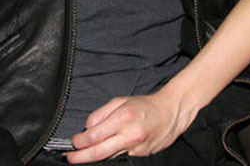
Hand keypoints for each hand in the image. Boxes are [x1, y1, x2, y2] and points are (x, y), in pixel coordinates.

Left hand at [66, 88, 198, 163]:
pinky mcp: (140, 155)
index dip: (80, 142)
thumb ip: (101, 114)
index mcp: (124, 118)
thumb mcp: (121, 101)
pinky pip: (120, 156)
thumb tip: (87, 128)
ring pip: (108, 157)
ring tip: (83, 156)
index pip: (95, 135)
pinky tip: (107, 149)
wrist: (170, 113)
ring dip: (94, 157)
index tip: (74, 142)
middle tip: (70, 158)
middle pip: (99, 152)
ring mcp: (135, 148)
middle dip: (81, 157)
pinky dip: (111, 154)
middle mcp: (130, 134)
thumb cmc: (145, 105)